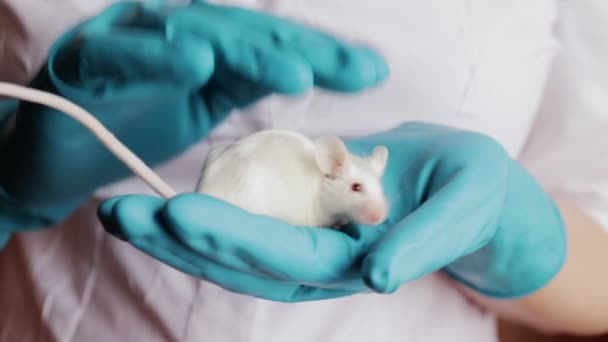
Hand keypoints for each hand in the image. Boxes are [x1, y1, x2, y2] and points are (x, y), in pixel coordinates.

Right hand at [0, 2, 387, 235]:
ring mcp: (130, 39)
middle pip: (246, 34)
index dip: (324, 56)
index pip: (272, 46)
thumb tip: (304, 73)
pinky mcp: (84, 58)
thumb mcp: (204, 104)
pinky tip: (197, 63)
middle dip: (303, 50)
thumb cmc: (133, 124)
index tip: (374, 72)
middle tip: (357, 71)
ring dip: (246, 51)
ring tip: (297, 72)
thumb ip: (245, 82)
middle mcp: (174, 32)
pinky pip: (123, 54)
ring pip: (195, 34)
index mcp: (207, 47)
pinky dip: (158, 57)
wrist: (54, 154)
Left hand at [98, 122, 566, 301]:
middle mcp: (321, 260)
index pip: (286, 256)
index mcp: (356, 262)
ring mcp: (307, 238)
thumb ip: (424, 244)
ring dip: (177, 230)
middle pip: (242, 259)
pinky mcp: (301, 212)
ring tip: (121, 211)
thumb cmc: (471, 196)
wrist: (464, 188)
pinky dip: (207, 207)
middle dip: (179, 239)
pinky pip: (248, 213)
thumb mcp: (462, 211)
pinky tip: (167, 198)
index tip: (178, 211)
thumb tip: (379, 278)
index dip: (233, 237)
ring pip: (234, 243)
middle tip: (117, 213)